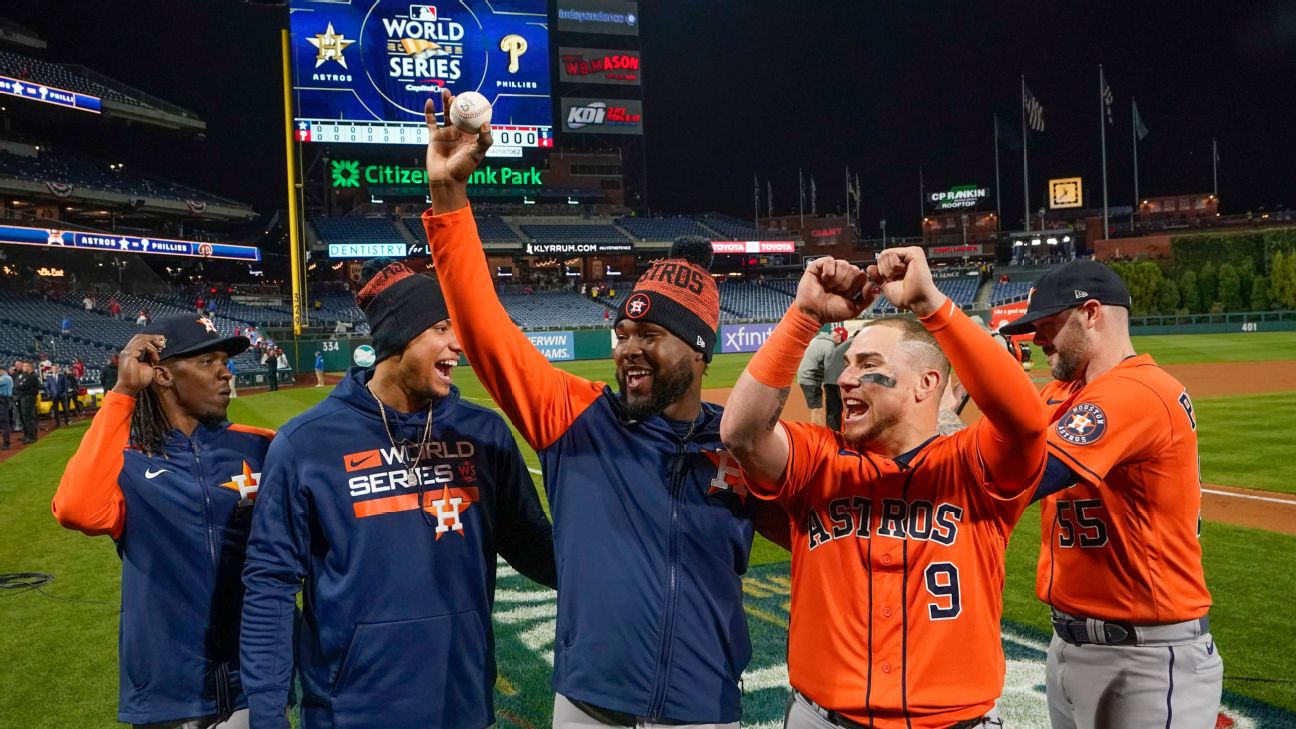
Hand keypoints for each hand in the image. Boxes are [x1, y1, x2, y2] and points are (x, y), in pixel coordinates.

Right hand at [113, 334, 165, 396]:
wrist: (130, 388)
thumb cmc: (137, 381)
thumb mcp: (147, 366)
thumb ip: (148, 358)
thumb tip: (154, 353)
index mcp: (130, 353)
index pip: (139, 340)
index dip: (151, 338)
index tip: (161, 341)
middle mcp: (127, 351)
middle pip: (139, 337)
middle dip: (153, 337)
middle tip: (163, 340)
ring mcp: (127, 352)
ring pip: (141, 339)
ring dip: (153, 343)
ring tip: (160, 349)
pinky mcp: (129, 355)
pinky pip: (143, 346)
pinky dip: (151, 350)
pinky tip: (155, 359)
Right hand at [423, 90, 492, 211]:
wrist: (446, 179)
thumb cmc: (463, 169)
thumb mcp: (477, 154)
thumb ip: (484, 140)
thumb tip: (486, 123)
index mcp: (470, 136)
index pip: (473, 118)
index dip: (473, 108)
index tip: (474, 96)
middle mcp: (458, 133)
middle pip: (459, 113)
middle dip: (459, 102)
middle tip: (459, 93)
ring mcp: (446, 134)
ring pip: (445, 114)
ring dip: (446, 103)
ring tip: (446, 92)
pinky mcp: (434, 136)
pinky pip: (431, 121)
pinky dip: (429, 111)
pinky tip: (429, 101)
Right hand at [794, 257, 871, 324]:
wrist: (813, 314)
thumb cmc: (831, 312)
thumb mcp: (854, 309)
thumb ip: (867, 299)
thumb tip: (871, 285)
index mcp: (852, 283)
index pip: (862, 275)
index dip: (856, 286)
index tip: (848, 295)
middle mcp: (843, 274)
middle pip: (854, 269)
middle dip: (846, 283)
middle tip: (837, 291)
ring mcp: (831, 269)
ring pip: (843, 264)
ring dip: (837, 279)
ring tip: (829, 287)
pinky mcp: (819, 266)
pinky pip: (829, 260)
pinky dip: (828, 271)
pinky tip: (824, 279)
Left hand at [866, 247, 943, 316]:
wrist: (916, 301)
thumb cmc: (905, 297)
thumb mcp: (886, 285)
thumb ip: (877, 275)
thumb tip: (869, 267)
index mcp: (900, 263)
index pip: (881, 259)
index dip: (881, 272)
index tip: (892, 281)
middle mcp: (905, 256)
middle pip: (882, 255)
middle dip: (884, 271)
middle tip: (897, 278)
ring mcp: (910, 253)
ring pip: (886, 254)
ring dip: (890, 270)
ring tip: (902, 275)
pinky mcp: (914, 252)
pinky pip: (893, 254)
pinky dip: (895, 267)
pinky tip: (906, 271)